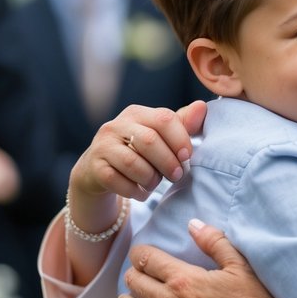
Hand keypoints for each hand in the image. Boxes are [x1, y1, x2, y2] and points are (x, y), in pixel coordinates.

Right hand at [70, 100, 206, 202]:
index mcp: (137, 113)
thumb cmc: (137, 152)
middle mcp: (116, 125)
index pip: (164, 119)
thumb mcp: (159, 136)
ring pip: (133, 163)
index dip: (180, 139)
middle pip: (150, 141)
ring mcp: (102, 145)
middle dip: (168, 162)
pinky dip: (135, 191)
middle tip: (176, 175)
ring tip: (155, 183)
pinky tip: (140, 192)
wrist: (99, 171)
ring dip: (151, 179)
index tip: (187, 157)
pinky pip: (119, 181)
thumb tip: (201, 106)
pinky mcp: (95, 167)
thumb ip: (181, 124)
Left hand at [119, 219, 283, 297]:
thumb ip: (214, 242)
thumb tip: (193, 224)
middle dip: (133, 274)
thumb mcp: (240, 266)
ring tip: (134, 297)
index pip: (145, 259)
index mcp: (181, 279)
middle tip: (141, 273)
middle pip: (133, 282)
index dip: (140, 253)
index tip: (144, 253)